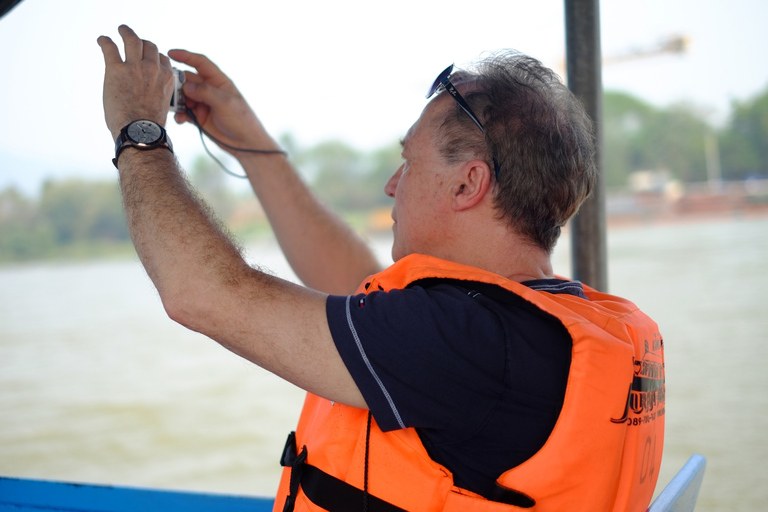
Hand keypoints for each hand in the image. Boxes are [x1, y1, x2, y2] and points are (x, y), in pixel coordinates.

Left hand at [97, 25, 173, 139]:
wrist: (140, 132)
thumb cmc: (150, 126)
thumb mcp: (162, 106)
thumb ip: (158, 94)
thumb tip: (149, 96)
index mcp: (167, 78)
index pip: (163, 59)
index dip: (155, 57)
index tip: (148, 58)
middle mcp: (153, 68)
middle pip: (149, 46)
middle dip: (142, 43)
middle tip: (134, 41)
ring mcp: (135, 67)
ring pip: (132, 40)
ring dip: (126, 32)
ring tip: (122, 30)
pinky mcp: (116, 69)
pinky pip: (110, 48)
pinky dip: (105, 41)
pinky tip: (102, 40)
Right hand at [168, 49, 279, 154]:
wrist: (246, 144)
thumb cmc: (241, 120)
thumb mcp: (225, 103)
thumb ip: (206, 92)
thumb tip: (186, 86)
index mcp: (218, 81)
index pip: (200, 63)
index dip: (186, 56)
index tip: (170, 53)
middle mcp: (209, 90)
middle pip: (187, 80)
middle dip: (177, 85)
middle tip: (171, 93)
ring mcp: (203, 104)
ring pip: (183, 97)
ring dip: (178, 102)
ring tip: (176, 110)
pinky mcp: (199, 117)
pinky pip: (184, 112)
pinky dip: (180, 115)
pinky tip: (180, 120)